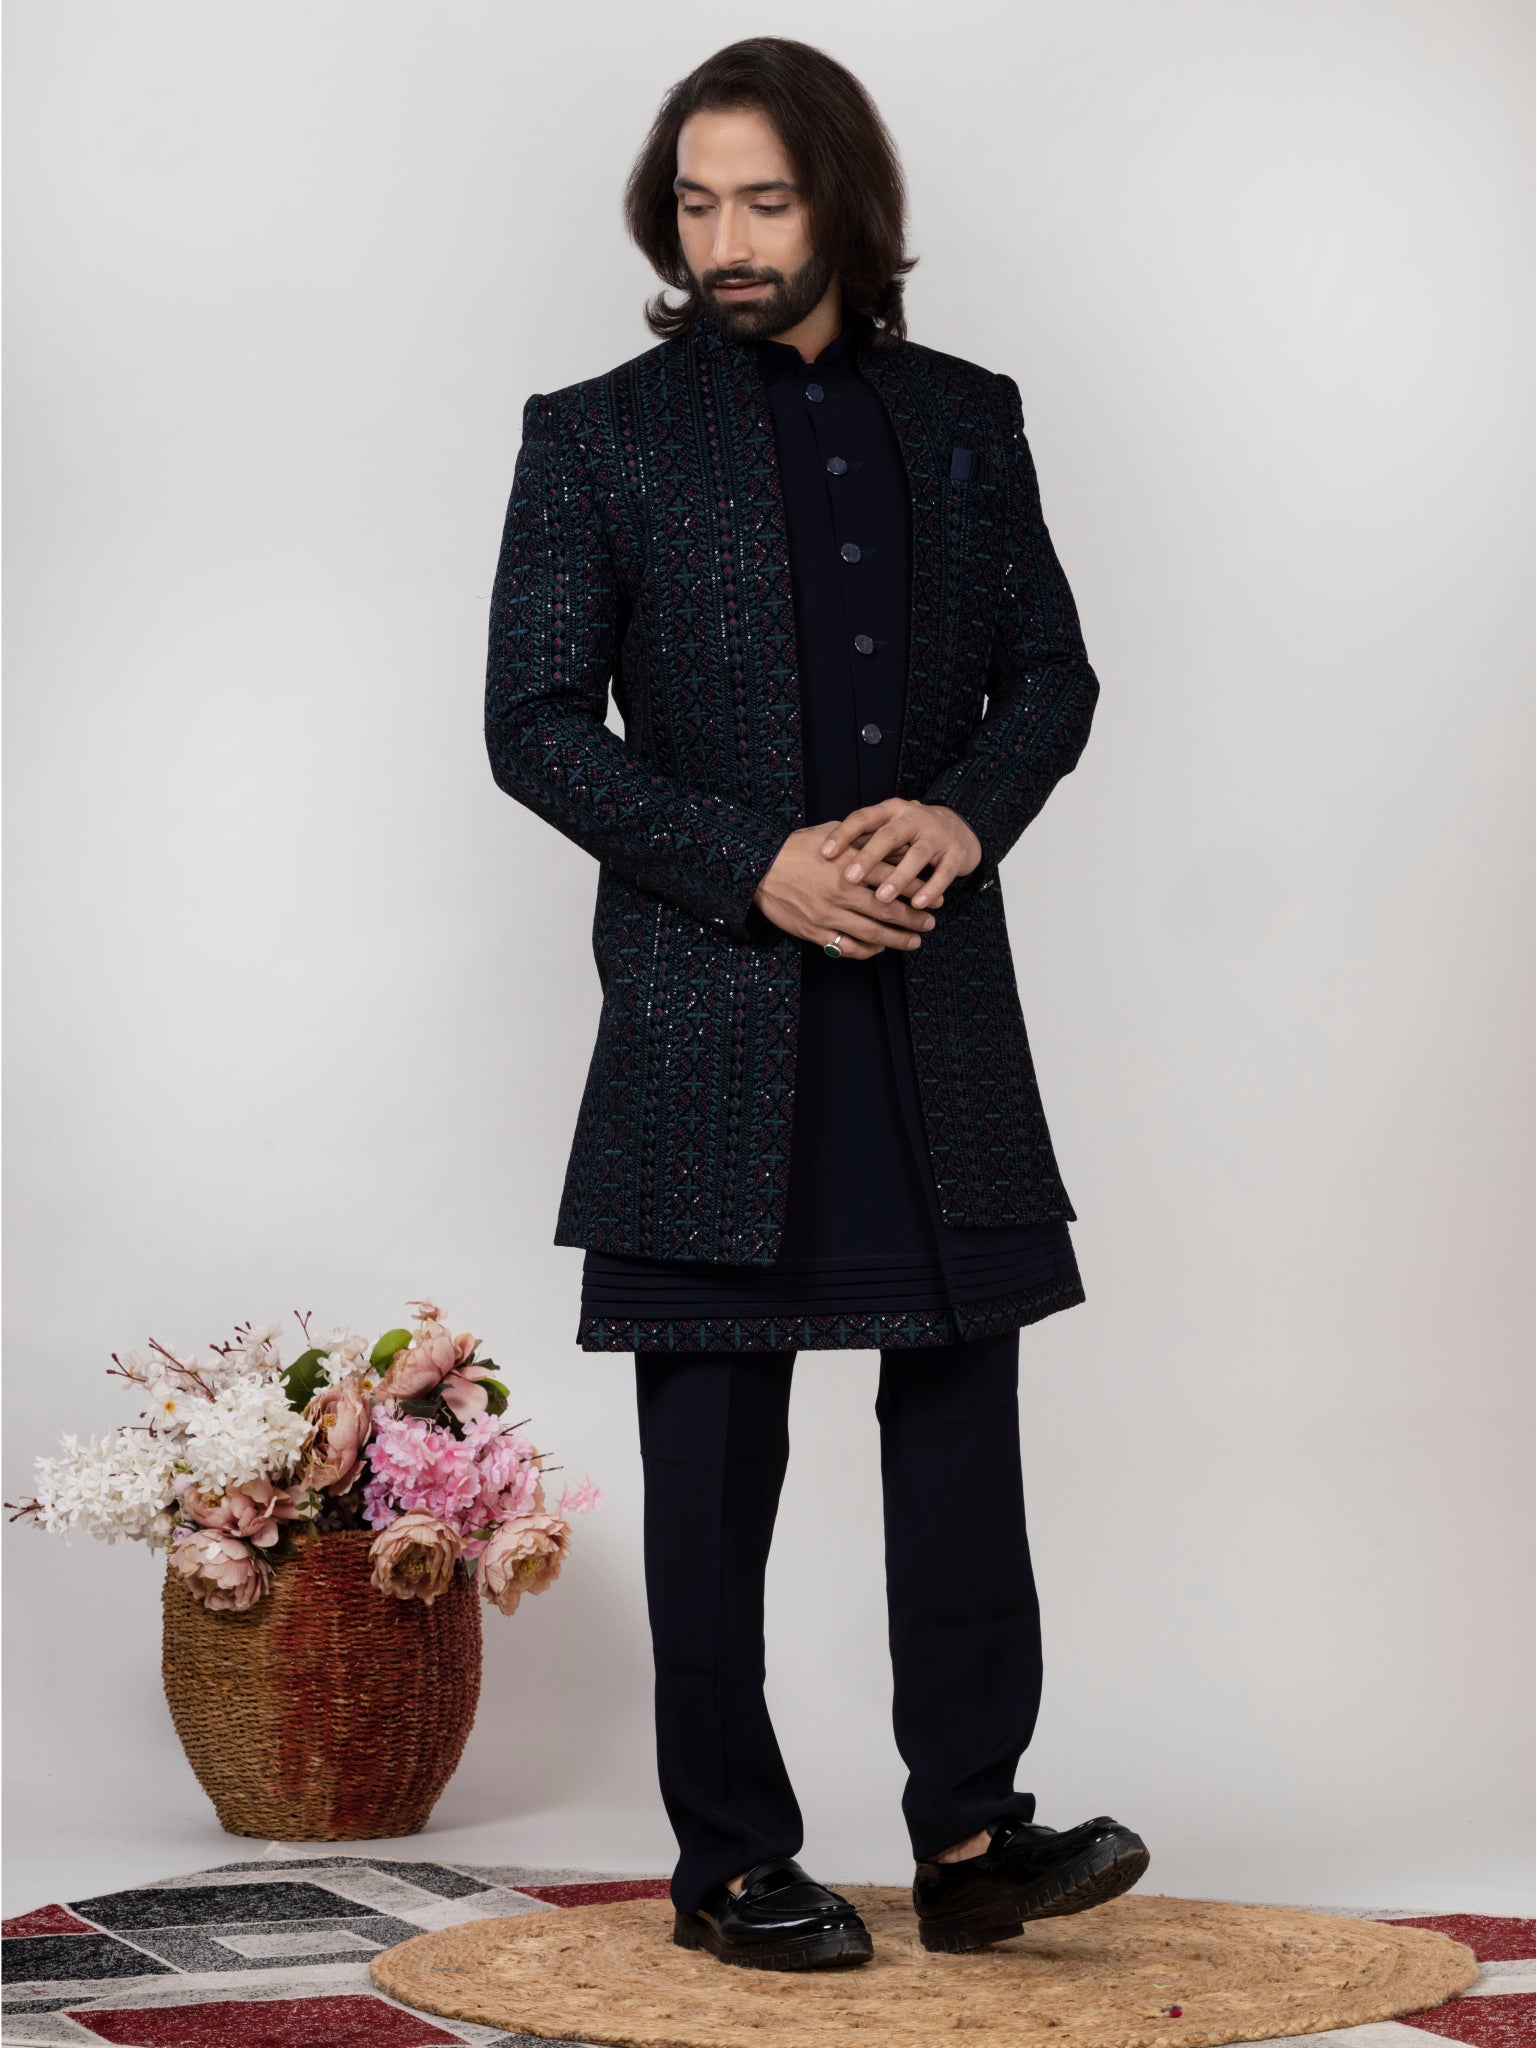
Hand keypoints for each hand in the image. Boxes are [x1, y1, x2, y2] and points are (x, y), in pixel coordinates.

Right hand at [753, 824, 938, 959]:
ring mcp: (828, 915)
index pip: (895, 879)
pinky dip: (868, 951)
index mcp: (849, 865)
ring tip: (915, 942)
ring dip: (898, 940)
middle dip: (915, 919)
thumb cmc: (794, 847)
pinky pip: (848, 946)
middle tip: (931, 923)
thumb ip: (860, 838)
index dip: (920, 890)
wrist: (757, 867)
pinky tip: (879, 949)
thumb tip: (890, 838)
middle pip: (889, 911)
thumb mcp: (829, 834)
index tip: (936, 897)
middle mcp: (842, 892)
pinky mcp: (814, 932)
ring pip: (872, 934)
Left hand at [819, 799, 980, 908]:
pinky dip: (931, 888)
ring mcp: (937, 834)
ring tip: (882, 898)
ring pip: (917, 855)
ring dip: (899, 878)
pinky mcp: (956, 852)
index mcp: (891, 811)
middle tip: (849, 878)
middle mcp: (913, 818)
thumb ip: (862, 840)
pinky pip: (944, 872)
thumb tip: (822, 857)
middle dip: (869, 857)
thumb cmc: (909, 834)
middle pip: (889, 835)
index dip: (843, 834)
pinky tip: (918, 905)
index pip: (863, 818)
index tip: (825, 854)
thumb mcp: (886, 829)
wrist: (959, 826)